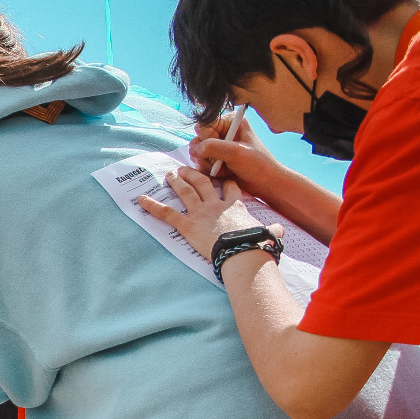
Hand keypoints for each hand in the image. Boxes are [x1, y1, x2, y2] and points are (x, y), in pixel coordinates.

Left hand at [136, 168, 275, 262]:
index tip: (220, 176)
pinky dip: (152, 206)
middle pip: (204, 183)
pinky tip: (141, 199)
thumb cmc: (256, 244)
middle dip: (194, 174)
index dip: (224, 181)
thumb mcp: (268, 235)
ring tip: (170, 174)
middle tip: (185, 169)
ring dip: (177, 181)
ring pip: (186, 191)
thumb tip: (278, 232)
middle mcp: (217, 204)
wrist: (242, 250)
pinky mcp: (188, 224)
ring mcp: (201, 212)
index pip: (230, 188)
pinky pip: (167, 213)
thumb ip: (272, 231)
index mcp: (236, 206)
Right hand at [189, 111, 281, 192]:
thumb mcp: (236, 153)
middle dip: (206, 154)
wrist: (265, 183)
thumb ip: (213, 147)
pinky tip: (222, 173)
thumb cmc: (257, 165)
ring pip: (197, 153)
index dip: (207, 139)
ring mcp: (218, 146)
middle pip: (198, 139)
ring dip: (208, 164)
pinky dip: (208, 170)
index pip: (204, 125)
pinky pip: (200, 163)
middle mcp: (222, 131)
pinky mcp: (215, 158)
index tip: (221, 149)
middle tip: (221, 162)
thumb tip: (193, 148)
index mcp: (230, 122)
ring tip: (224, 168)